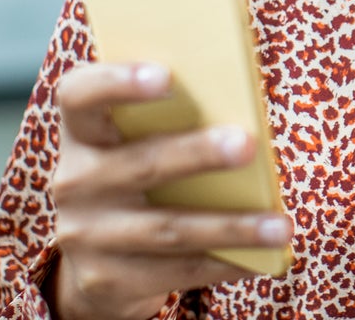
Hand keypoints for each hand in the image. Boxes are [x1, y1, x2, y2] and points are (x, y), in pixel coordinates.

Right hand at [48, 62, 293, 319]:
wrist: (95, 259)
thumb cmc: (137, 173)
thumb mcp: (137, 142)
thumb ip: (170, 117)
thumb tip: (241, 101)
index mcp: (82, 134)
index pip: (80, 96)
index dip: (117, 82)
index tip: (166, 75)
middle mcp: (75, 182)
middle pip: (141, 164)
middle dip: (197, 154)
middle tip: (247, 144)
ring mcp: (86, 235)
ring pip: (167, 228)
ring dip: (230, 226)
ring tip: (279, 225)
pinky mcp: (106, 279)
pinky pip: (177, 271)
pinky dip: (226, 263)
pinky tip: (265, 257)